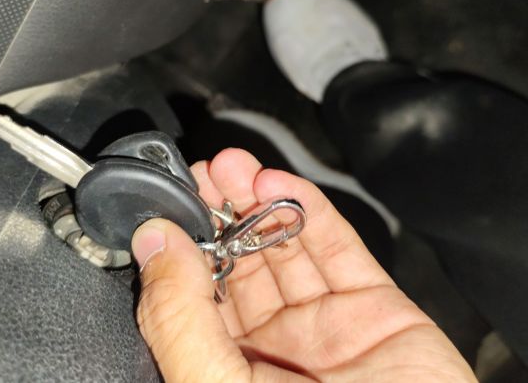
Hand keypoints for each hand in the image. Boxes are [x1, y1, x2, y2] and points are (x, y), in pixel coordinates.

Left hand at [132, 148, 475, 381]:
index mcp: (226, 373)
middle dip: (219, 215)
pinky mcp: (375, 308)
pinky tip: (280, 185)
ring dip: (258, 203)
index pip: (192, 298)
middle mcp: (274, 350)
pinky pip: (338, 248)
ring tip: (235, 166)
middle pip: (239, 265)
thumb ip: (180, 318)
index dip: (180, 247)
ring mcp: (325, 325)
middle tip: (204, 173)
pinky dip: (309, 211)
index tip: (168, 201)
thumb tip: (153, 245)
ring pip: (285, 248)